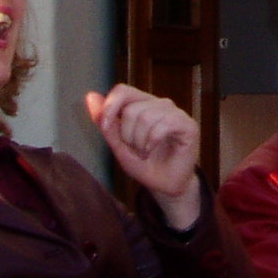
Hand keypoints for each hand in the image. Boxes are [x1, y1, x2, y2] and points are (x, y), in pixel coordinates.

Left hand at [86, 85, 202, 229]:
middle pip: (132, 108)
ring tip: (145, 152)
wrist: (164, 186)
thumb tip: (90, 95)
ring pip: (146, 116)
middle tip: (135, 149)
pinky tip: (153, 149)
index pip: (123, 91)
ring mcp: (175, 113)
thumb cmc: (144, 165)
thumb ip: (106, 122)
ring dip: (139, 142)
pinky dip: (152, 141)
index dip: (110, 107)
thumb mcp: (118, 145)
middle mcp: (160, 104)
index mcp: (143, 104)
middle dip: (127, 135)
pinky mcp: (188, 125)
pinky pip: (163, 125)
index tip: (106, 128)